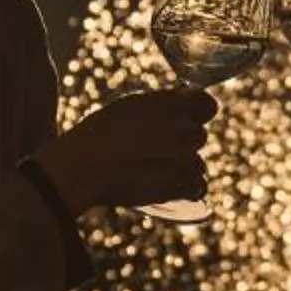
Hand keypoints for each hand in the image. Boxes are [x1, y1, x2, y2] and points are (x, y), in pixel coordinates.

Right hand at [35, 89, 217, 212]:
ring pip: (198, 163)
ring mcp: (184, 156)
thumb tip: (182, 100)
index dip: (199, 114)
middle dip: (183, 144)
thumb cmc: (97, 136)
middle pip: (199, 137)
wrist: (83, 168)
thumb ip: (158, 104)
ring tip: (153, 173)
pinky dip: (186, 190)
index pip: (208, 105)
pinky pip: (198, 186)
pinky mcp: (182, 183)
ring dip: (183, 169)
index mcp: (169, 104)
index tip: (189, 121)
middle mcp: (181, 127)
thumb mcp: (126, 107)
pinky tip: (168, 189)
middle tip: (156, 153)